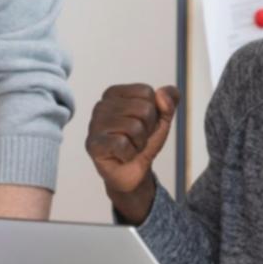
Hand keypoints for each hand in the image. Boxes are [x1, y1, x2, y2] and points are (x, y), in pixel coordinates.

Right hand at [85, 84, 178, 217]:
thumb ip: (169, 100)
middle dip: (148, 129)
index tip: (143, 123)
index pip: (146, 92)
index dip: (153, 112)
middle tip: (137, 138)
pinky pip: (122, 144)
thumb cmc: (142, 140)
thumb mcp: (163, 118)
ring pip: (134, 127)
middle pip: (143, 109)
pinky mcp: (93, 144)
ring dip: (139, 143)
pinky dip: (129, 154)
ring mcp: (94, 125)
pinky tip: (121, 156)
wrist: (134, 171)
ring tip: (130, 146)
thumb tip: (161, 93)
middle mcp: (101, 105)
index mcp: (115, 93)